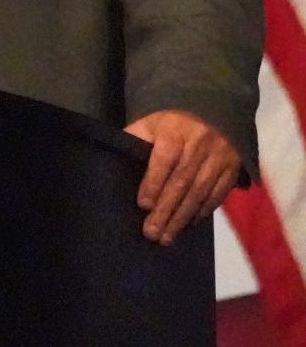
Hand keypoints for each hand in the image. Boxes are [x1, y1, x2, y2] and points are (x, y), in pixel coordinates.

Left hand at [124, 110, 240, 244]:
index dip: (153, 183)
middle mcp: (199, 144)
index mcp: (174, 131)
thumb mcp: (152, 122)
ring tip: (167, 237)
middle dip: (166, 210)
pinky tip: (189, 225)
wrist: (216, 109)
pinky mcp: (232, 169)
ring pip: (200, 192)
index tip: (143, 205)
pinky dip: (203, 212)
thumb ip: (135, 137)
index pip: (164, 159)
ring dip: (182, 217)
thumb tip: (115, 155)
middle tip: (151, 233)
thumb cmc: (174, 123)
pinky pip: (218, 194)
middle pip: (182, 181)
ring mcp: (218, 157)